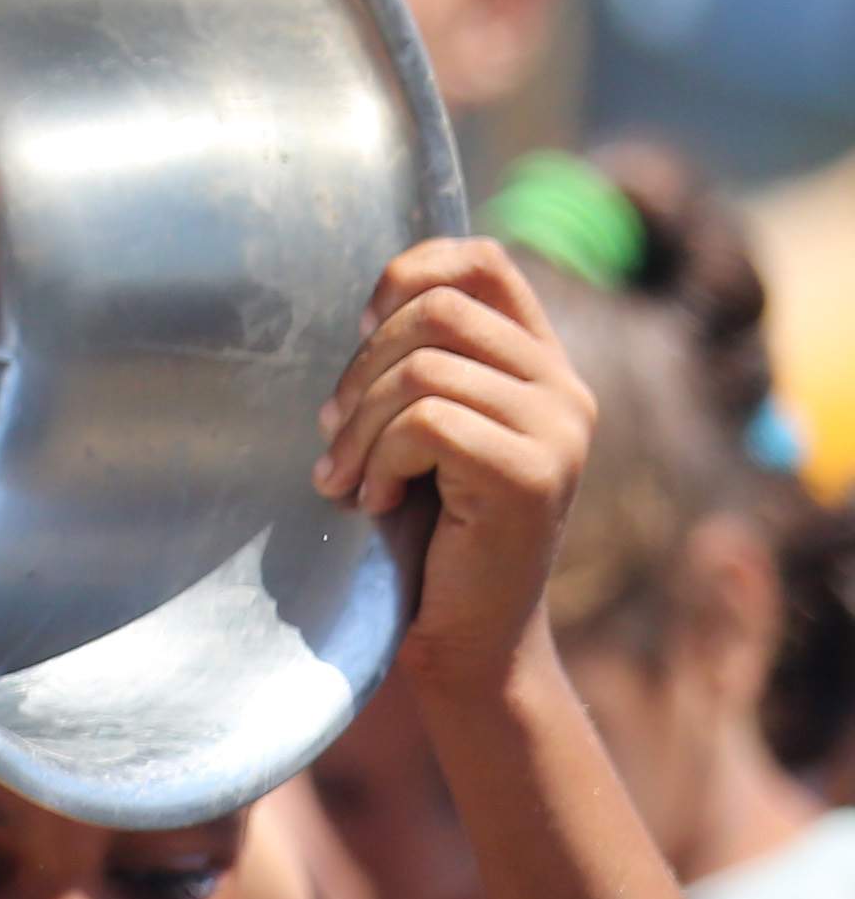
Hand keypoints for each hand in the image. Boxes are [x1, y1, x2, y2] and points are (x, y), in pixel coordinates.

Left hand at [319, 237, 591, 694]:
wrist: (462, 636)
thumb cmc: (428, 532)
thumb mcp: (425, 431)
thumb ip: (420, 365)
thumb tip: (365, 305)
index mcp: (541, 366)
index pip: (484, 262)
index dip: (409, 272)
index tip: (360, 329)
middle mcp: (565, 390)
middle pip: (437, 310)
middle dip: (361, 367)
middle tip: (334, 433)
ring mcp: (558, 431)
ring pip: (423, 368)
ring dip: (360, 426)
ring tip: (346, 478)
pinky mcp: (533, 475)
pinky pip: (426, 424)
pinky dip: (379, 460)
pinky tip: (378, 502)